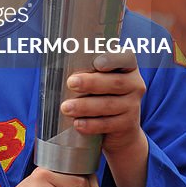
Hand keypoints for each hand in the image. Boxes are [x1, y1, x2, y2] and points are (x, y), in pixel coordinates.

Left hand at [61, 50, 147, 186]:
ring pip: (112, 105)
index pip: (124, 56)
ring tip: (67, 109)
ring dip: (88, 106)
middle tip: (71, 85)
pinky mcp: (128, 126)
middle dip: (92, 83)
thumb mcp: (91, 84)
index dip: (112, 58)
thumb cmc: (94, 101)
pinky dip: (93, 125)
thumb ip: (82, 71)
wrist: (116, 134)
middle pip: (115, 83)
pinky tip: (79, 126)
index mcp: (125, 67)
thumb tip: (51, 52)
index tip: (96, 60)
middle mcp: (134, 84)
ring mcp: (134, 106)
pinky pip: (111, 125)